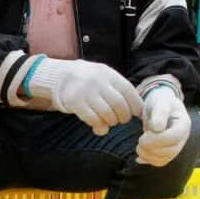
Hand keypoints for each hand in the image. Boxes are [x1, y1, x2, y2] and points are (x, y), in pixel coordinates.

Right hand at [26, 57, 142, 134]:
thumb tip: (135, 114)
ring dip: (112, 121)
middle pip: (119, 104)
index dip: (135, 104)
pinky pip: (92, 118)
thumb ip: (120, 94)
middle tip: (121, 119)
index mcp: (109, 74)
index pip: (128, 90)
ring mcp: (85, 91)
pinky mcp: (74, 102)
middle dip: (124, 116)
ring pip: (107, 113)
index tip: (136, 112)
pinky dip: (99, 124)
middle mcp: (98, 81)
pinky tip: (98, 122)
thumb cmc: (92, 81)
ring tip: (110, 121)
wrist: (63, 75)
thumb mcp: (106, 80)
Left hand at [136, 87, 191, 166]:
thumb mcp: (161, 102)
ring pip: (165, 159)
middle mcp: (183, 137)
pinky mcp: (167, 152)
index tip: (144, 136)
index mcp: (183, 124)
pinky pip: (160, 162)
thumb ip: (160, 113)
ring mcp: (176, 146)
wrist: (160, 106)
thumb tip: (157, 128)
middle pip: (171, 151)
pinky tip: (140, 156)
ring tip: (139, 147)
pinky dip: (148, 161)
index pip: (174, 137)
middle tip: (139, 141)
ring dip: (149, 156)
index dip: (158, 140)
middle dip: (152, 149)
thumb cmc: (161, 101)